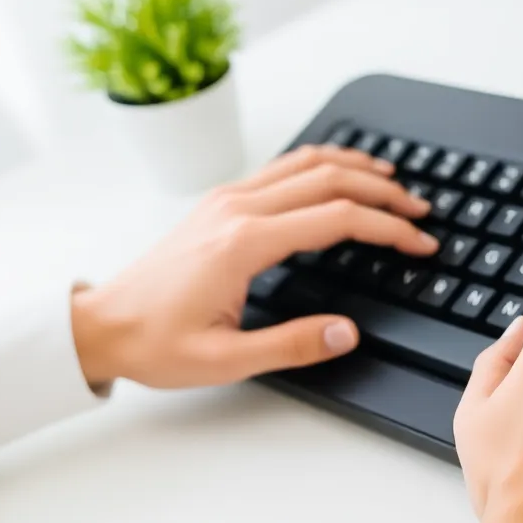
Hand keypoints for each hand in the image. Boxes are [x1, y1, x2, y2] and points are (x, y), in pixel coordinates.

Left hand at [71, 145, 436, 388]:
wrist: (102, 325)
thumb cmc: (156, 342)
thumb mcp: (226, 360)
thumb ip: (293, 345)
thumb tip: (347, 332)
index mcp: (245, 243)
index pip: (338, 219)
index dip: (389, 228)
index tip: (420, 243)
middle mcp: (238, 209)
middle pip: (329, 178)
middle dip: (384, 190)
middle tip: (420, 210)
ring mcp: (227, 199)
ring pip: (305, 162)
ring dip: (355, 166)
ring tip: (393, 180)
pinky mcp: (220, 202)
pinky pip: (281, 168)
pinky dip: (321, 165)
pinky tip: (338, 175)